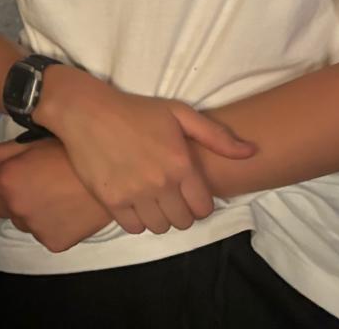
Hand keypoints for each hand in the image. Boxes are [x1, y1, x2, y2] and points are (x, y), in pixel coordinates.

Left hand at [0, 138, 111, 252]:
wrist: (111, 176)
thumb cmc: (69, 152)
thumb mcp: (31, 144)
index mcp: (6, 180)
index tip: (10, 176)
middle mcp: (15, 206)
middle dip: (10, 196)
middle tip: (35, 184)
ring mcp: (34, 227)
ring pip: (20, 221)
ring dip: (28, 211)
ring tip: (53, 196)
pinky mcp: (52, 242)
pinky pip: (41, 233)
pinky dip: (49, 224)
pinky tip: (65, 209)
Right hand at [1, 74, 253, 235]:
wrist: (86, 110)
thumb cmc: (134, 110)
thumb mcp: (178, 113)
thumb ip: (216, 136)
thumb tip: (252, 152)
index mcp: (181, 164)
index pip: (203, 208)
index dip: (198, 203)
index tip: (188, 193)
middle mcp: (161, 183)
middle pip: (183, 221)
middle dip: (180, 211)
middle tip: (169, 196)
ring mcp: (135, 194)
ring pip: (160, 227)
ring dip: (159, 217)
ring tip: (152, 200)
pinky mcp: (111, 200)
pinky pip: (134, 227)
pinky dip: (136, 220)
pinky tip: (134, 203)